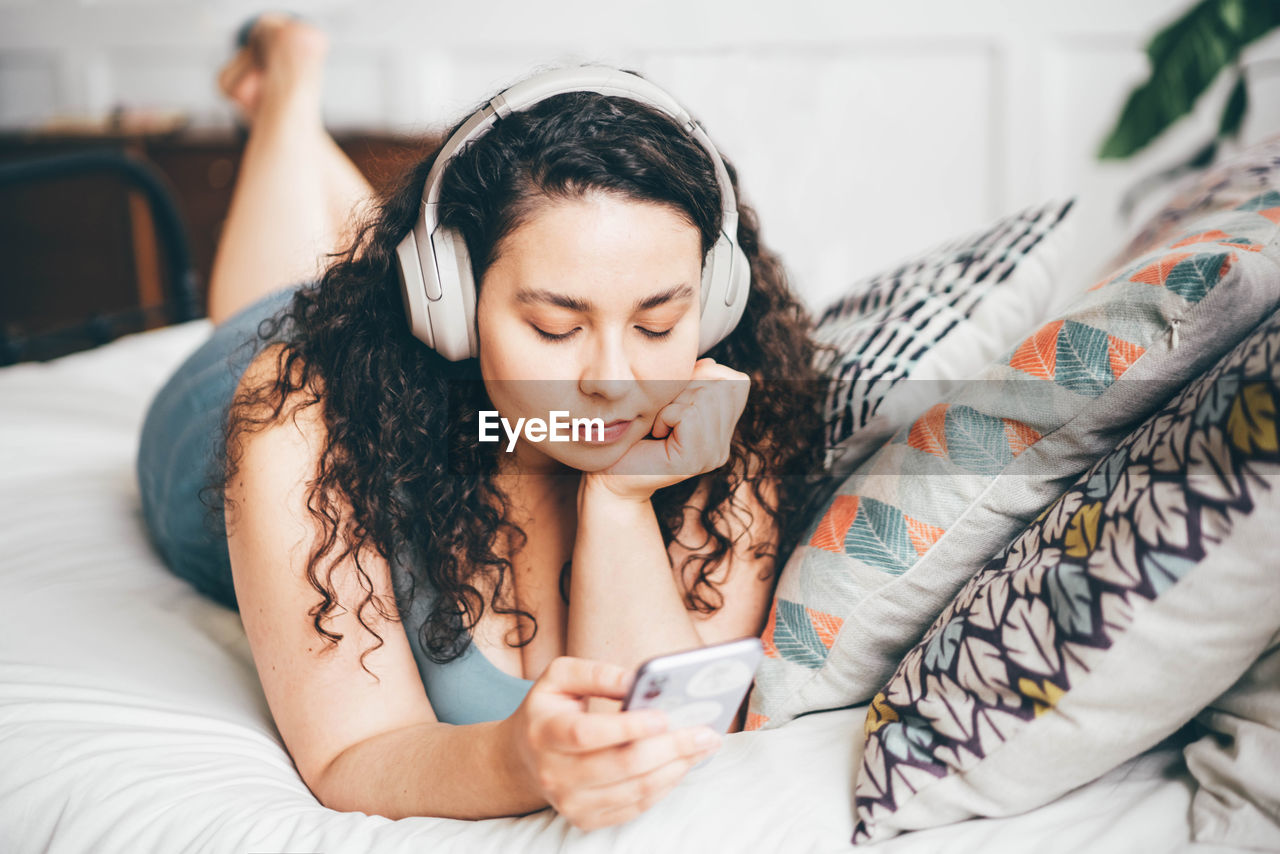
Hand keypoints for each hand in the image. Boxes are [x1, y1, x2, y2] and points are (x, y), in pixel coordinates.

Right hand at [502, 656, 723, 831]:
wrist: (523, 756)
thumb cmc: (550, 709)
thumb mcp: (560, 677)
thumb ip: (597, 673)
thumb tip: (637, 680)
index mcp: (545, 731)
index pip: (588, 734)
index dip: (627, 727)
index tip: (664, 716)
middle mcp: (554, 772)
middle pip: (621, 765)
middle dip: (670, 748)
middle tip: (705, 732)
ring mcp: (570, 801)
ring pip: (635, 789)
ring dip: (677, 768)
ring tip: (702, 746)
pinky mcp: (586, 819)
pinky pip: (636, 806)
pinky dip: (665, 786)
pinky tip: (682, 764)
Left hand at [587, 358, 749, 502]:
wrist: (610, 476)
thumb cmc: (632, 434)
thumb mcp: (668, 398)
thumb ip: (693, 381)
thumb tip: (711, 364)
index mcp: (722, 431)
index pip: (737, 382)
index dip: (703, 377)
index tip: (674, 401)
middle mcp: (722, 446)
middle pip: (721, 387)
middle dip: (685, 390)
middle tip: (664, 417)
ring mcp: (712, 456)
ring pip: (706, 397)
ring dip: (673, 403)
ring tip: (660, 426)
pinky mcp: (694, 461)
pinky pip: (689, 414)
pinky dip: (666, 416)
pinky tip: (657, 434)